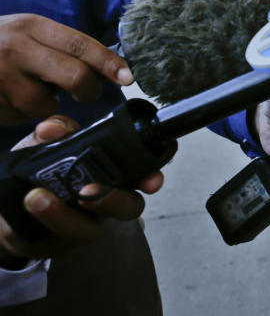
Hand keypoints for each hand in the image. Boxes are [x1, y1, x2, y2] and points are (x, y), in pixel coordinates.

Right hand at [0, 14, 133, 123]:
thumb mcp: (24, 35)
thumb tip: (105, 74)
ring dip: (44, 106)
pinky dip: (17, 114)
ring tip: (26, 90)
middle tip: (86, 94)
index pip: (81, 43)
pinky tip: (5, 99)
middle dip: (88, 91)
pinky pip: (17, 118)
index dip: (109, 62)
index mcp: (31, 25)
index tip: (129, 77)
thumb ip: (58, 51)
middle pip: (74, 76)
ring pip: (46, 105)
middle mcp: (15, 47)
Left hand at [0, 116, 162, 267]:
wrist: (12, 203)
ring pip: (88, 230)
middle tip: (88, 192)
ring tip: (36, 197)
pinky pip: (56, 243)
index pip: (143, 175)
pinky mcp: (59, 245)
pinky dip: (43, 225)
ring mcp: (86, 226)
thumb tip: (52, 128)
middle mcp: (106, 203)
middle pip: (128, 208)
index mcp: (113, 175)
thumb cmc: (41, 171)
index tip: (151, 181)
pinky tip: (29, 210)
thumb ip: (54, 132)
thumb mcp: (46, 143)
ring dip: (64, 215)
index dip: (152, 178)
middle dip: (113, 201)